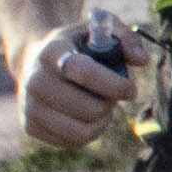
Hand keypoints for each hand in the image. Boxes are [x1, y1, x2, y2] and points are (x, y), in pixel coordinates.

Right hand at [21, 18, 136, 154]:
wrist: (35, 59)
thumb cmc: (78, 46)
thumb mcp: (100, 30)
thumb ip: (126, 38)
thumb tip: (142, 60)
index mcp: (52, 52)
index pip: (82, 71)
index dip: (112, 84)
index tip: (131, 89)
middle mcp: (34, 80)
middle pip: (86, 108)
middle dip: (109, 103)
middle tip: (112, 93)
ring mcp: (29, 106)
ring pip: (81, 131)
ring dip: (101, 120)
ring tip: (102, 105)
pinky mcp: (30, 126)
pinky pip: (73, 141)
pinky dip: (89, 132)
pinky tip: (87, 116)